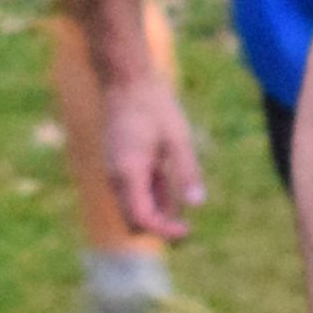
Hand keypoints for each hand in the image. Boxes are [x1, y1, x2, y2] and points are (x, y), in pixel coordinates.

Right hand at [96, 42, 203, 241]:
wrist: (126, 80)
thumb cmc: (154, 105)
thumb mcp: (177, 137)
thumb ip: (187, 171)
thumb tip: (198, 204)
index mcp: (128, 173)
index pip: (142, 219)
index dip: (164, 232)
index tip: (188, 231)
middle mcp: (116, 178)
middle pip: (133, 221)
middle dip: (159, 227)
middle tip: (187, 223)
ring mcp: (115, 172)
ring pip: (134, 208)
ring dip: (157, 208)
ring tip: (176, 181)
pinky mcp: (118, 166)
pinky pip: (133, 192)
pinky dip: (151, 193)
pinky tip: (166, 173)